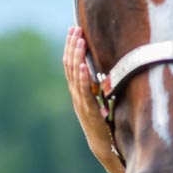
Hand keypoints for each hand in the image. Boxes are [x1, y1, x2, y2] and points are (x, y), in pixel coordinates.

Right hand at [62, 26, 118, 172]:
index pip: (70, 63)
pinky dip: (83, 78)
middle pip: (70, 65)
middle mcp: (75, 93)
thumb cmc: (103, 121)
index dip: (70, 47)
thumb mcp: (99, 99)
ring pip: (75, 75)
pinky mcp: (88, 110)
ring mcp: (80, 101)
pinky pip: (84, 91)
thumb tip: (102, 68)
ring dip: (77, 57)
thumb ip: (97, 85)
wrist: (102, 144)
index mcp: (77, 90)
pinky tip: (84, 66)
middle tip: (75, 28)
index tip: (74, 30)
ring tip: (79, 41)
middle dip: (72, 46)